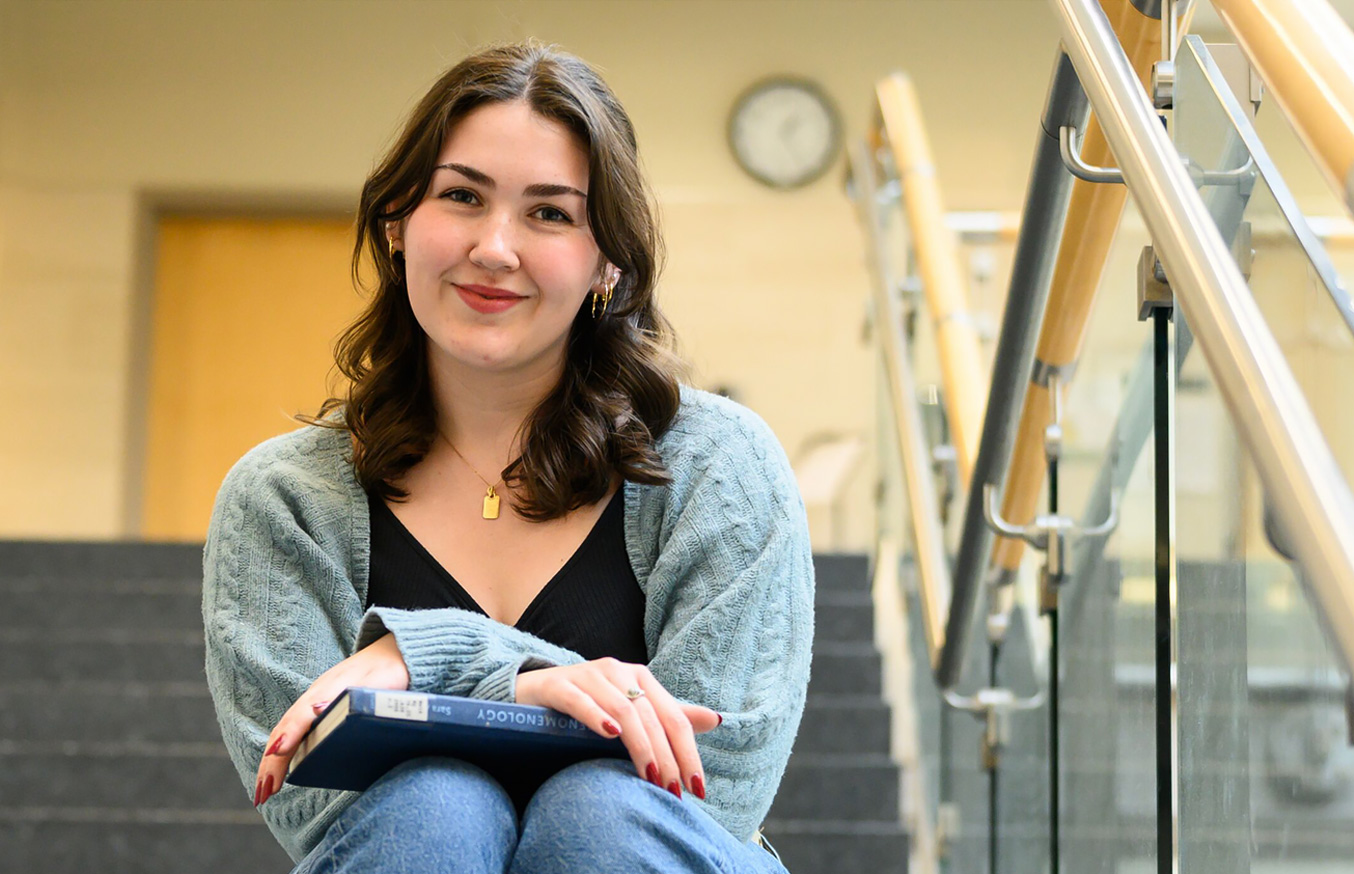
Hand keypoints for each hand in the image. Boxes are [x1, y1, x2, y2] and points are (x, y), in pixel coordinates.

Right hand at [254, 632, 409, 807]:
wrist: (395, 652)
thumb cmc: (390, 670)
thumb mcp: (377, 681)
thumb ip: (351, 694)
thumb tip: (316, 708)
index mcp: (328, 690)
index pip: (300, 715)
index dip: (287, 736)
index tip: (275, 756)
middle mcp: (315, 696)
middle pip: (285, 730)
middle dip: (271, 763)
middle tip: (263, 795)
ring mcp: (315, 702)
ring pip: (285, 733)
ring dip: (272, 763)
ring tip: (264, 792)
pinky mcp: (319, 709)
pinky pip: (294, 733)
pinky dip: (282, 754)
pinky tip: (280, 770)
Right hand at [514, 658, 720, 800]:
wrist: (537, 690)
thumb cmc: (591, 704)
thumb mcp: (632, 710)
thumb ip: (670, 717)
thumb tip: (715, 719)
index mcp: (641, 678)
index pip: (674, 717)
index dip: (688, 752)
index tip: (697, 788)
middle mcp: (619, 672)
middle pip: (652, 717)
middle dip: (667, 758)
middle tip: (672, 792)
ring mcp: (589, 676)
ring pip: (624, 710)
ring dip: (640, 746)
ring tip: (649, 777)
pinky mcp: (560, 685)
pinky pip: (582, 701)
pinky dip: (598, 717)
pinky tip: (609, 735)